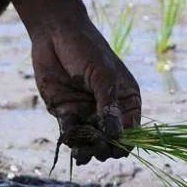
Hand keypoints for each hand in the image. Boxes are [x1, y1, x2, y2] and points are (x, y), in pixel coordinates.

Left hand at [31, 22, 141, 164]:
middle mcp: (108, 110)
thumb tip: (115, 138)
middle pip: (112, 141)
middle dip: (105, 148)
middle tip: (98, 146)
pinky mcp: (66, 113)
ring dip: (88, 150)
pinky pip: (71, 134)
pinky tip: (72, 146)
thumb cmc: (87, 49)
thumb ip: (108, 107)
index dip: (125, 142)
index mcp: (126, 100)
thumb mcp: (103, 77)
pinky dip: (72, 143)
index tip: (115, 143)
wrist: (55, 33)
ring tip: (83, 153)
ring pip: (91, 142)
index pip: (131, 131)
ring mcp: (87, 112)